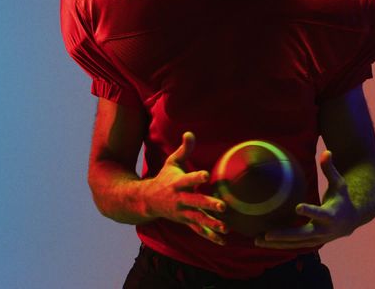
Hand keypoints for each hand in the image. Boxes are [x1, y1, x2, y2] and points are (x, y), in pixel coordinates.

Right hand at [143, 131, 228, 245]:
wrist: (148, 200)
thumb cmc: (165, 178)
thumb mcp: (172, 162)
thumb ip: (184, 149)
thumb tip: (190, 133)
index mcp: (178, 183)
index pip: (188, 179)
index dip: (196, 177)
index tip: (206, 175)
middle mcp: (180, 199)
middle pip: (196, 202)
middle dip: (209, 205)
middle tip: (223, 207)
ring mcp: (183, 212)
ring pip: (198, 219)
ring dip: (212, 224)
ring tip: (226, 227)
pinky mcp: (186, 221)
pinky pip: (198, 230)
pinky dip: (210, 236)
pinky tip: (223, 241)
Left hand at [254, 151, 359, 248]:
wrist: (349, 222)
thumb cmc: (341, 199)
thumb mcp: (339, 184)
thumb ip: (330, 169)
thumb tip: (327, 151)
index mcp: (331, 215)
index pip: (320, 213)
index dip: (310, 211)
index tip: (298, 207)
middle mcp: (323, 230)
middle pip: (302, 234)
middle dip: (285, 235)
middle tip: (268, 234)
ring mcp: (315, 239)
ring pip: (294, 243)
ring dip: (276, 243)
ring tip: (257, 240)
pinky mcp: (309, 243)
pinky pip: (291, 245)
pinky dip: (277, 245)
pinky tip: (260, 241)